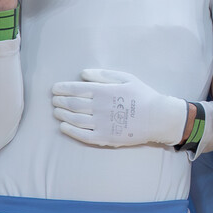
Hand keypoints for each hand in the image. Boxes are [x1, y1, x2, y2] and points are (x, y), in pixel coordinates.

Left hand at [51, 69, 186, 146]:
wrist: (158, 118)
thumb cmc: (142, 95)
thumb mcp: (126, 77)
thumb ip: (102, 75)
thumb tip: (82, 74)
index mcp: (103, 91)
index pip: (75, 89)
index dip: (62, 89)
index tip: (54, 89)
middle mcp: (99, 107)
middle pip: (72, 104)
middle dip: (60, 101)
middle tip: (54, 100)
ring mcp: (101, 124)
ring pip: (74, 120)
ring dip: (62, 115)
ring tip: (57, 112)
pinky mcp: (105, 138)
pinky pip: (83, 136)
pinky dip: (70, 131)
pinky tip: (63, 127)